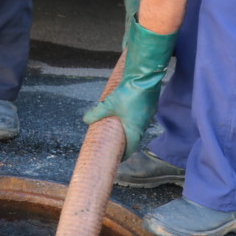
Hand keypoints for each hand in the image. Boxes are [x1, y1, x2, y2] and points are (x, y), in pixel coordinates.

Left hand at [84, 19, 176, 159]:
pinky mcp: (149, 106)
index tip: (118, 158)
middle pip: (134, 138)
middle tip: (115, 144)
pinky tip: (125, 114)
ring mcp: (148, 115)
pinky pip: (140, 118)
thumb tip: (86, 120)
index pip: (131, 147)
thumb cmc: (127, 93)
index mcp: (135, 128)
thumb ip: (97, 113)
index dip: (124, 154)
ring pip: (138, 127)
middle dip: (125, 142)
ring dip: (129, 130)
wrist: (144, 77)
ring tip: (118, 130)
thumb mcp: (108, 104)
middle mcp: (143, 124)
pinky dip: (133, 120)